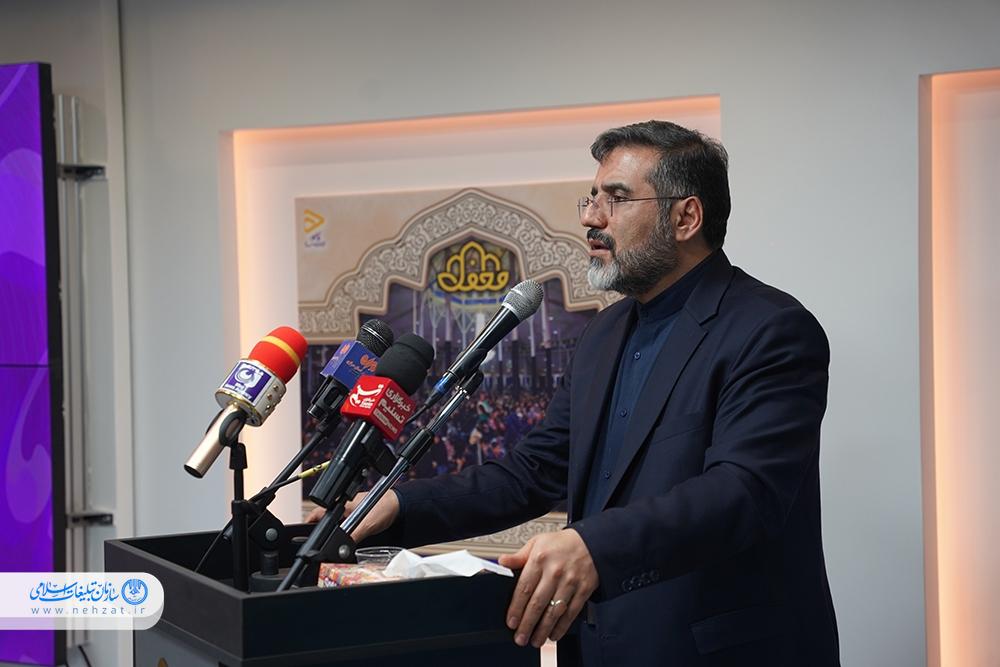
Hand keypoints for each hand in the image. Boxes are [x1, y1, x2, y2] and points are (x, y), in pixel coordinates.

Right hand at [304, 491, 399, 543]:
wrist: (401, 507)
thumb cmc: (385, 506)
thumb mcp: (366, 524)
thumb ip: (353, 536)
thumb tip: (342, 548)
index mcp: (340, 503)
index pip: (317, 513)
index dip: (309, 524)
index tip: (304, 534)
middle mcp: (343, 508)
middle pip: (325, 522)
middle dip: (321, 533)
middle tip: (319, 544)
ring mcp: (350, 513)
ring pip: (336, 526)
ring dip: (335, 535)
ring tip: (333, 545)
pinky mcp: (358, 519)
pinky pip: (346, 529)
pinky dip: (345, 536)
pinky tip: (348, 543)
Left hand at [498, 529, 598, 647]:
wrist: (592, 543)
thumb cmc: (562, 544)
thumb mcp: (537, 542)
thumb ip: (519, 556)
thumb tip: (502, 562)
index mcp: (540, 559)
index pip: (524, 588)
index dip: (516, 608)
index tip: (511, 622)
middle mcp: (555, 572)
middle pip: (537, 603)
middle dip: (527, 624)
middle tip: (520, 638)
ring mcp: (570, 582)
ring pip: (554, 611)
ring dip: (543, 629)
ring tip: (535, 641)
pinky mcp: (583, 590)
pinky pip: (571, 613)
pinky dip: (562, 627)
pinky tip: (553, 635)